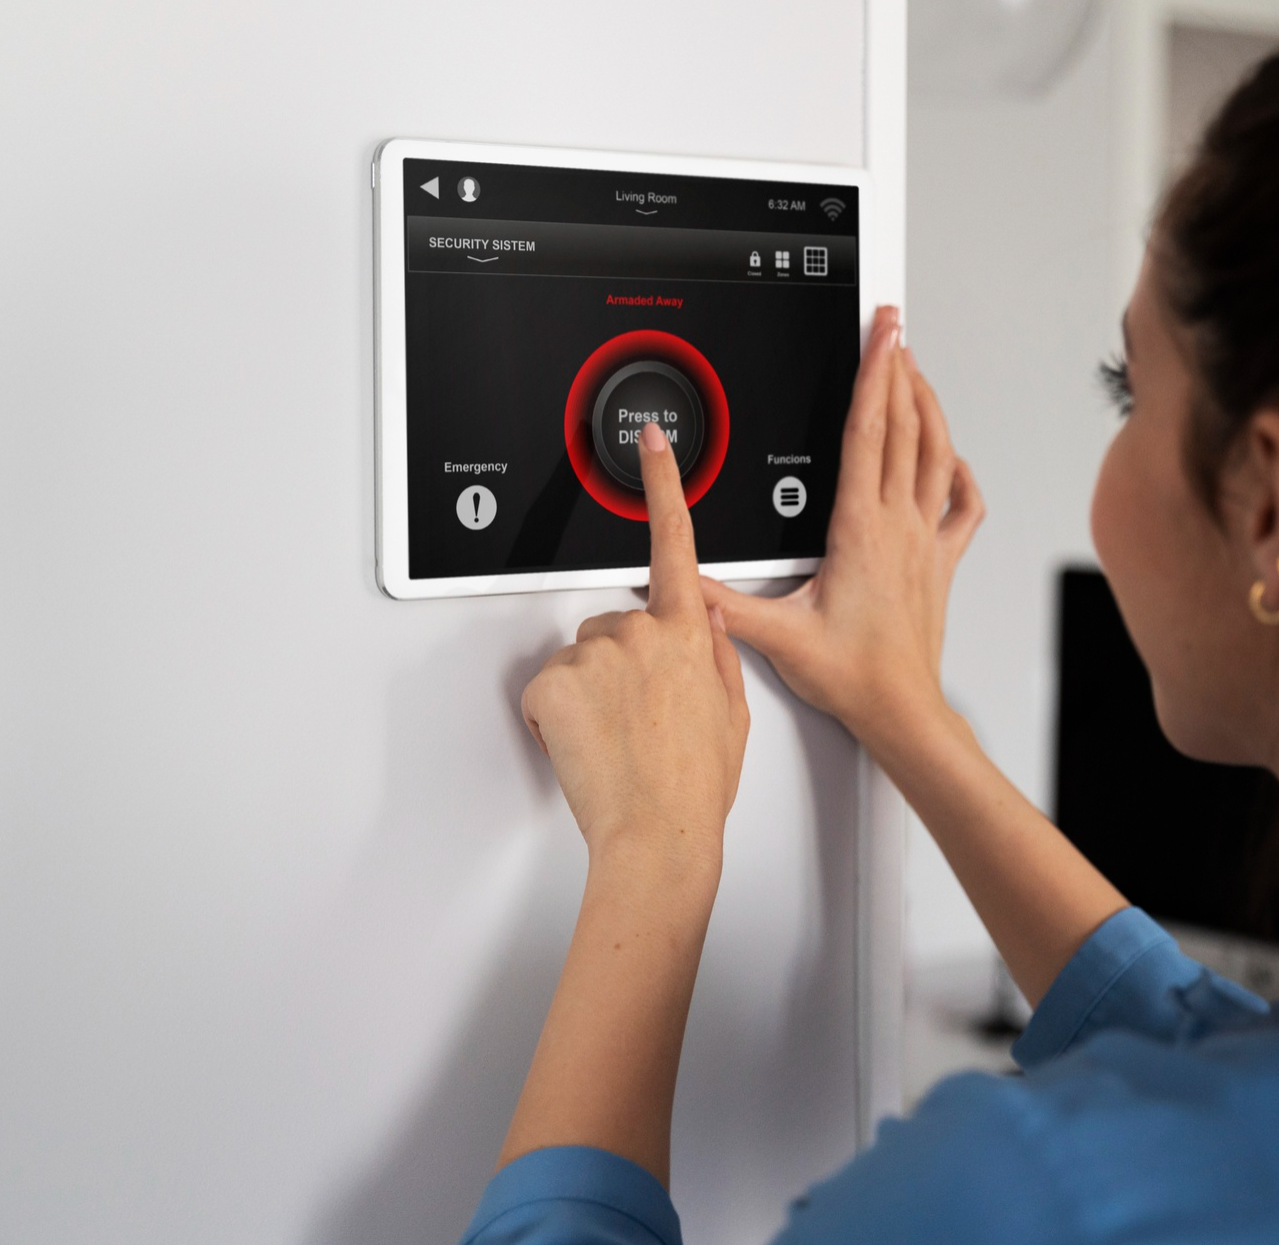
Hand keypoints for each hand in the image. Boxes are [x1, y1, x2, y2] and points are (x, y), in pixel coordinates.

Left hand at [521, 421, 750, 860]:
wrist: (659, 836)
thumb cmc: (696, 785)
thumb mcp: (732, 713)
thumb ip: (717, 654)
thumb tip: (708, 623)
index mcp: (690, 632)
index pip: (675, 540)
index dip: (664, 484)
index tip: (652, 442)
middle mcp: (640, 631)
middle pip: (612, 624)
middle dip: (616, 663)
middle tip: (636, 719)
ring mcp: (594, 654)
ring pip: (578, 660)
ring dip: (587, 694)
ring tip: (616, 741)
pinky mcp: (553, 683)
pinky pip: (546, 691)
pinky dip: (557, 719)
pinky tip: (588, 747)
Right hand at [701, 306, 982, 757]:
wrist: (902, 710)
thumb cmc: (854, 676)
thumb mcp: (776, 637)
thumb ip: (724, 604)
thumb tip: (683, 580)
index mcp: (860, 529)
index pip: (867, 433)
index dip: (873, 375)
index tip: (880, 335)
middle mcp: (899, 526)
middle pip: (904, 427)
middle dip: (898, 368)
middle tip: (894, 326)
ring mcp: (925, 541)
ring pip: (936, 455)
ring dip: (928, 406)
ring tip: (916, 369)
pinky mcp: (938, 563)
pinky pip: (962, 506)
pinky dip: (959, 472)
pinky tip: (952, 460)